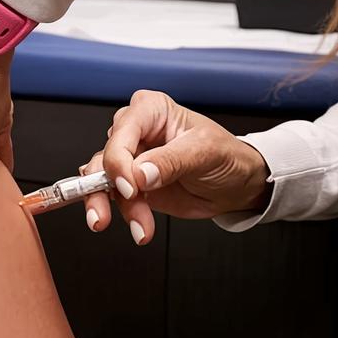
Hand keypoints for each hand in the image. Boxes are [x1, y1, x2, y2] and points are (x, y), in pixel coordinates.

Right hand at [81, 90, 270, 244]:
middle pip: (104, 157)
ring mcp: (130, 159)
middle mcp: (135, 132)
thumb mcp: (205, 152)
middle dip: (103, 188)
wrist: (236, 186)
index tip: (129, 187)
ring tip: (140, 227)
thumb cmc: (226, 157)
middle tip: (110, 211)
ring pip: (101, 181)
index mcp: (151, 110)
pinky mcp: (130, 184)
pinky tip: (141, 227)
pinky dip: (124, 216)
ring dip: (113, 207)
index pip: (122, 133)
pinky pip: (113, 199)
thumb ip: (171, 161)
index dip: (119, 161)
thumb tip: (140, 173)